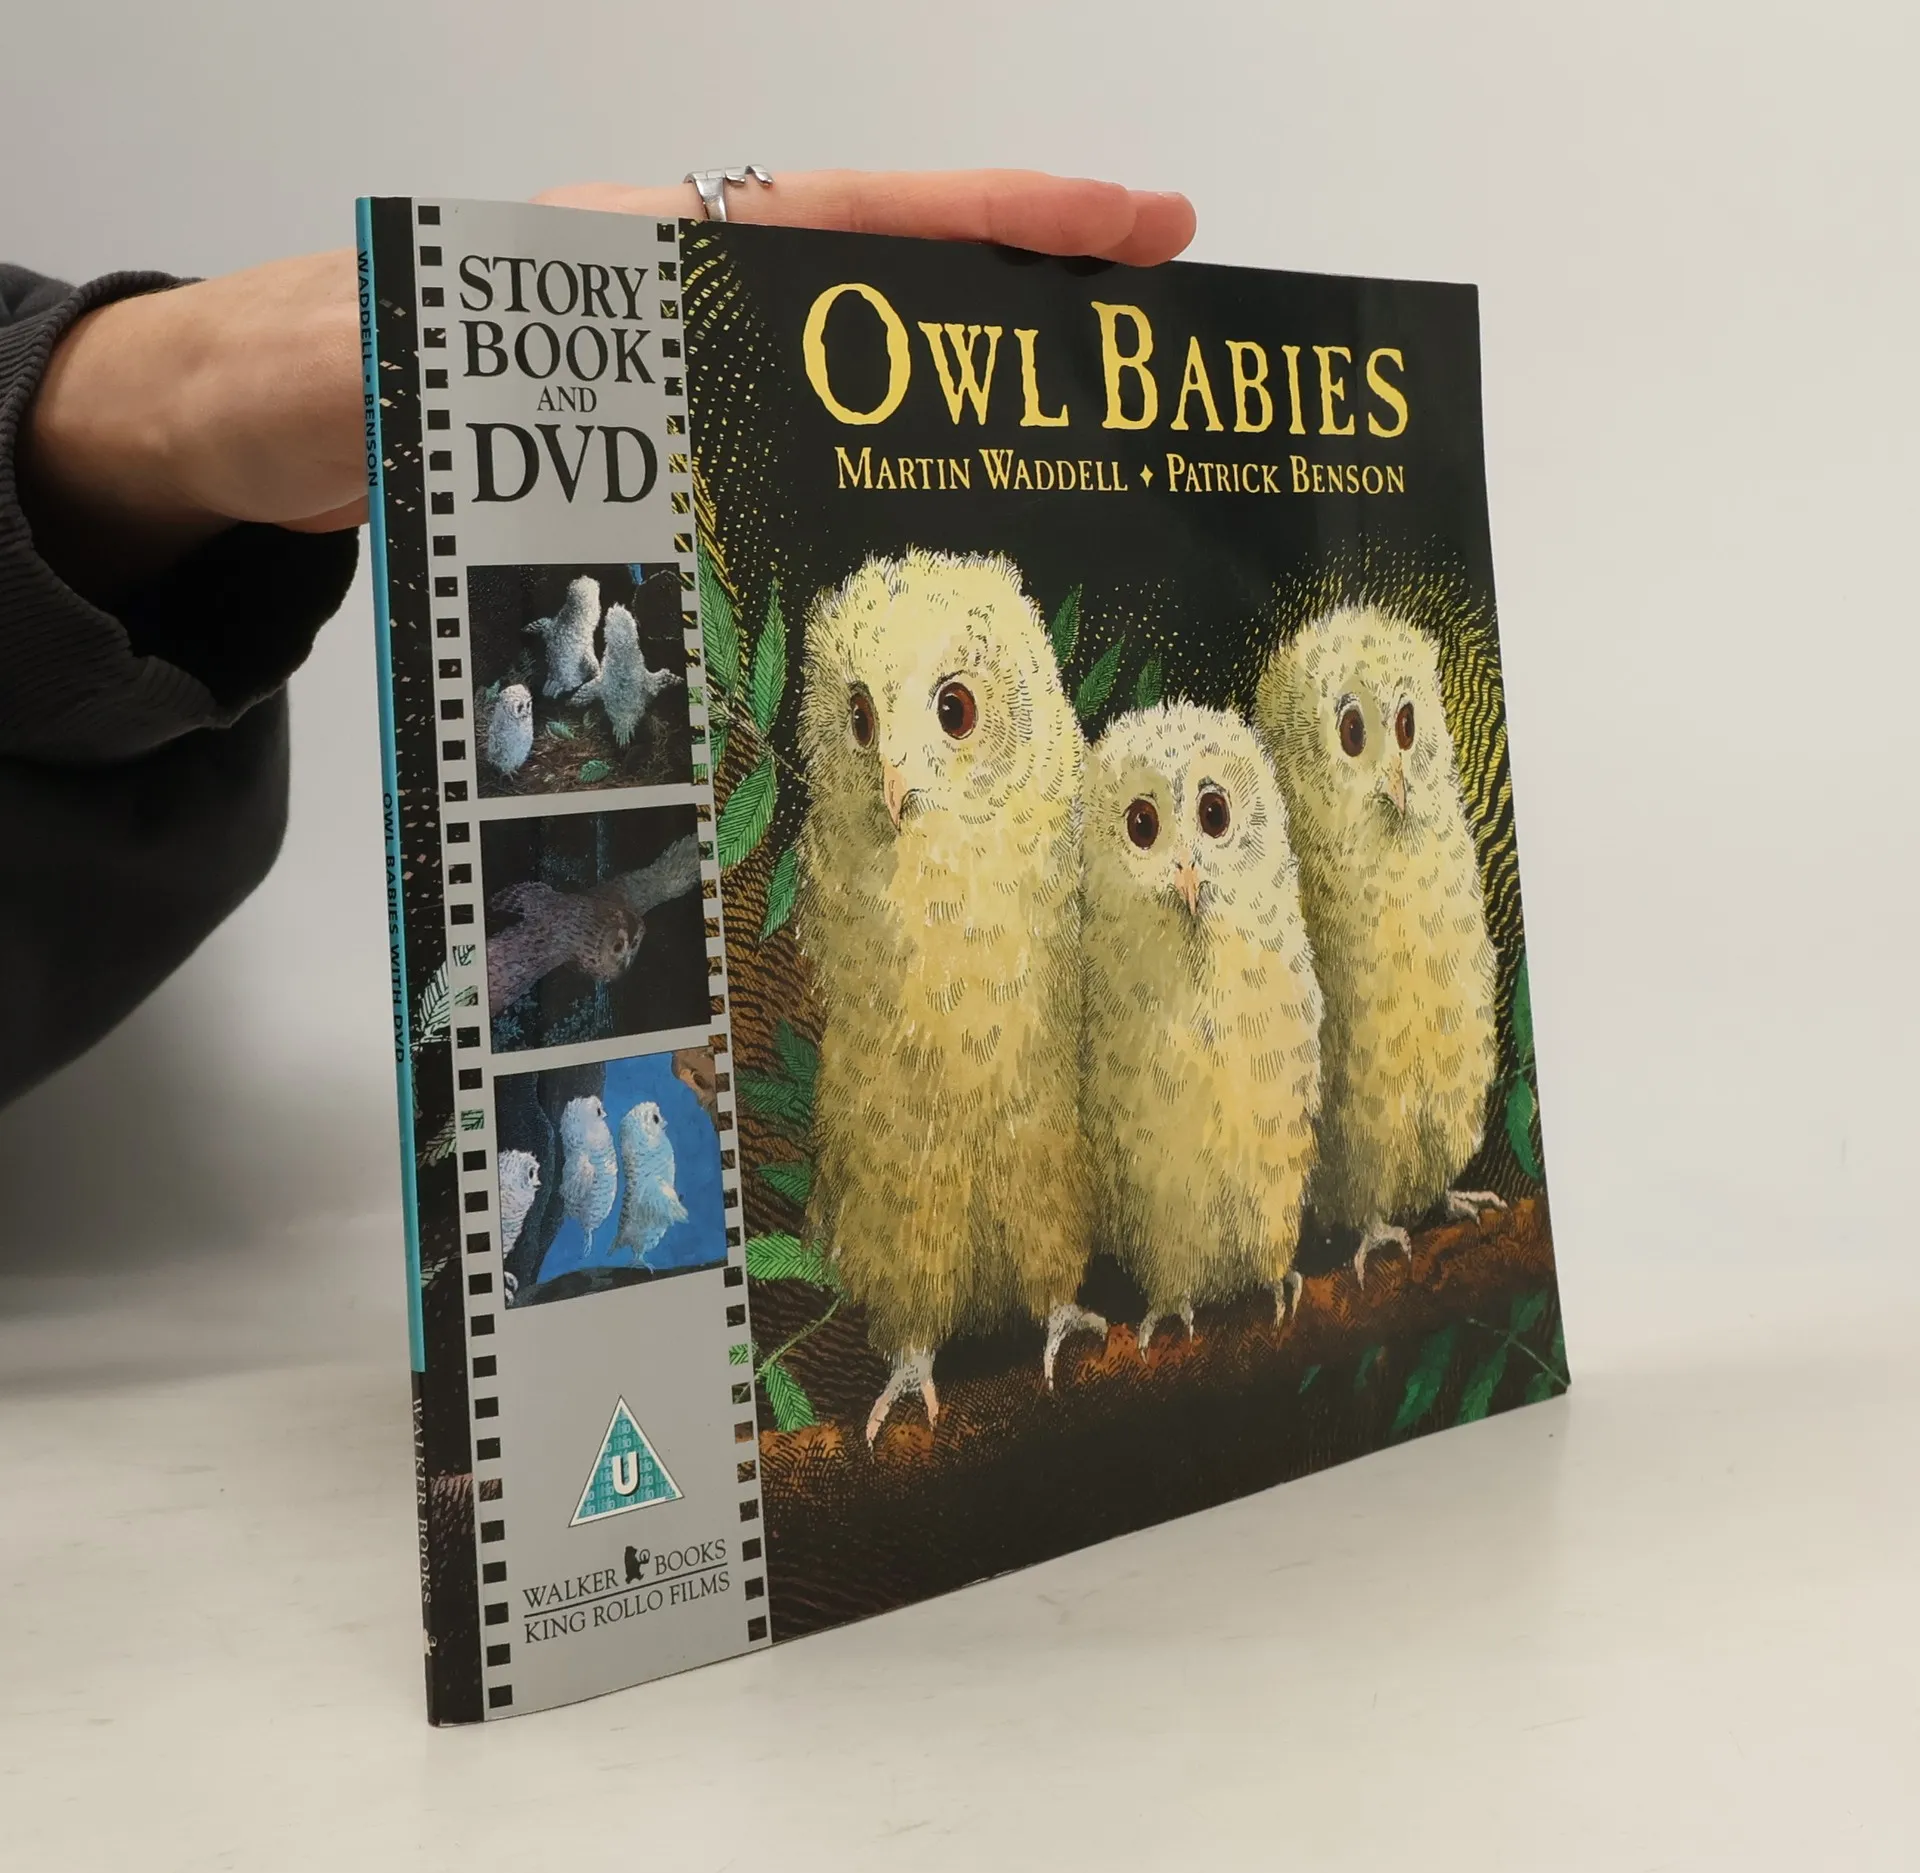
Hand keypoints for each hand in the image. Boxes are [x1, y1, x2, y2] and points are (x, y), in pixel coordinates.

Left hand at [18, 171, 1195, 602]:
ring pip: (855, 360)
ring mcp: (682, 360)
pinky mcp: (659, 425)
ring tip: (1079, 436)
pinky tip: (917, 508)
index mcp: (660, 248)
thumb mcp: (419, 363)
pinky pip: (797, 430)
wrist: (257, 411)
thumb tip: (630, 399)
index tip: (1140, 226)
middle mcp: (692, 293)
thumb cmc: (329, 371)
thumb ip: (523, 370)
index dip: (1009, 224)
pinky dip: (870, 454)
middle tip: (1158, 342)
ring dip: (960, 388)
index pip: (867, 216)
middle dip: (1026, 301)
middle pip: (892, 278)